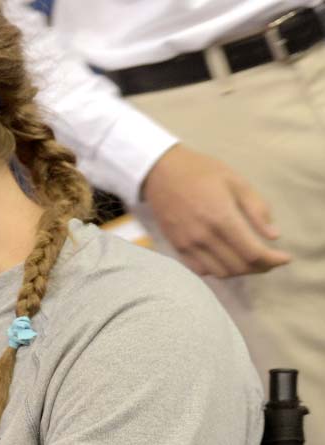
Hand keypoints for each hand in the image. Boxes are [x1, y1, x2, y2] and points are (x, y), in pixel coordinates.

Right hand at [140, 144, 289, 276]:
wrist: (160, 171)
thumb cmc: (201, 171)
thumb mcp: (236, 181)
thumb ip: (257, 209)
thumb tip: (273, 236)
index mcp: (222, 217)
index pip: (252, 253)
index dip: (273, 260)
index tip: (285, 258)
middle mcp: (204, 235)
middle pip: (239, 266)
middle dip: (261, 267)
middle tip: (270, 259)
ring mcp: (188, 243)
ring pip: (220, 272)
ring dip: (240, 271)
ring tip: (250, 261)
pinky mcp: (176, 246)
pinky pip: (200, 270)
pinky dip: (217, 270)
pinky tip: (226, 259)